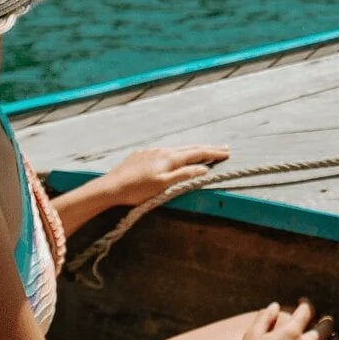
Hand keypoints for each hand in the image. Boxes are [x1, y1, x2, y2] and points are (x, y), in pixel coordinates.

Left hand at [97, 145, 228, 207]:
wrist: (111, 186)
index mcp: (170, 158)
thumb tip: (203, 169)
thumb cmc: (137, 190)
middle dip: (207, 149)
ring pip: (176, 150)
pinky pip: (164, 152)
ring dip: (192, 151)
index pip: (197, 153)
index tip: (227, 152)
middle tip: (223, 148)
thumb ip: (184, 176)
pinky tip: (174, 157)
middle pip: (189, 149)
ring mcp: (151, 152)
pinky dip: (176, 154)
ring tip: (202, 153)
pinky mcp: (141, 155)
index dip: (213, 153)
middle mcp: (162, 151)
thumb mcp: (163, 185)